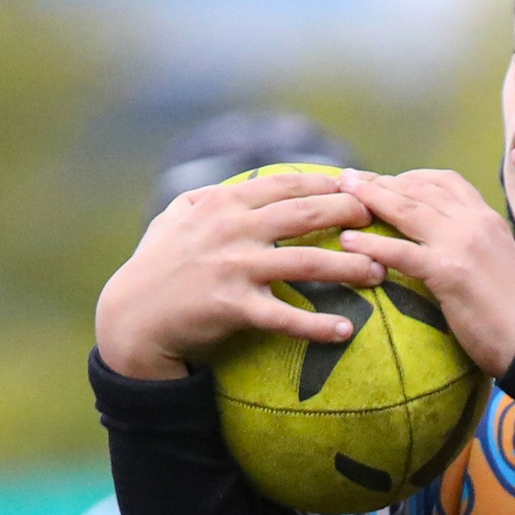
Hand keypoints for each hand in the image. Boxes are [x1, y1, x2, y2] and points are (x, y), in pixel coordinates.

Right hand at [94, 173, 386, 380]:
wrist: (132, 318)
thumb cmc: (154, 269)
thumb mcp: (173, 221)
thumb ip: (203, 200)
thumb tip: (226, 184)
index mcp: (222, 204)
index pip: (284, 185)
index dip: (325, 183)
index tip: (358, 184)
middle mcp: (231, 230)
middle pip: (302, 215)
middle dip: (347, 213)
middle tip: (382, 218)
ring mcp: (233, 268)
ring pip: (303, 263)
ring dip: (347, 267)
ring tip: (380, 272)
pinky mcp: (232, 308)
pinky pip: (284, 317)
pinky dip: (316, 325)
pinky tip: (346, 331)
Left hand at [334, 168, 514, 380]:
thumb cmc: (513, 314)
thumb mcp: (495, 263)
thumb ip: (471, 245)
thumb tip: (441, 245)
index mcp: (487, 218)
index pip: (445, 181)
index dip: (410, 177)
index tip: (384, 180)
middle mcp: (475, 222)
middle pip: (419, 190)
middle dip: (381, 181)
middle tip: (349, 179)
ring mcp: (462, 244)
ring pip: (408, 211)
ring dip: (370, 199)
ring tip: (342, 195)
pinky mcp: (449, 272)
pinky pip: (401, 251)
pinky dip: (372, 245)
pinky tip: (349, 242)